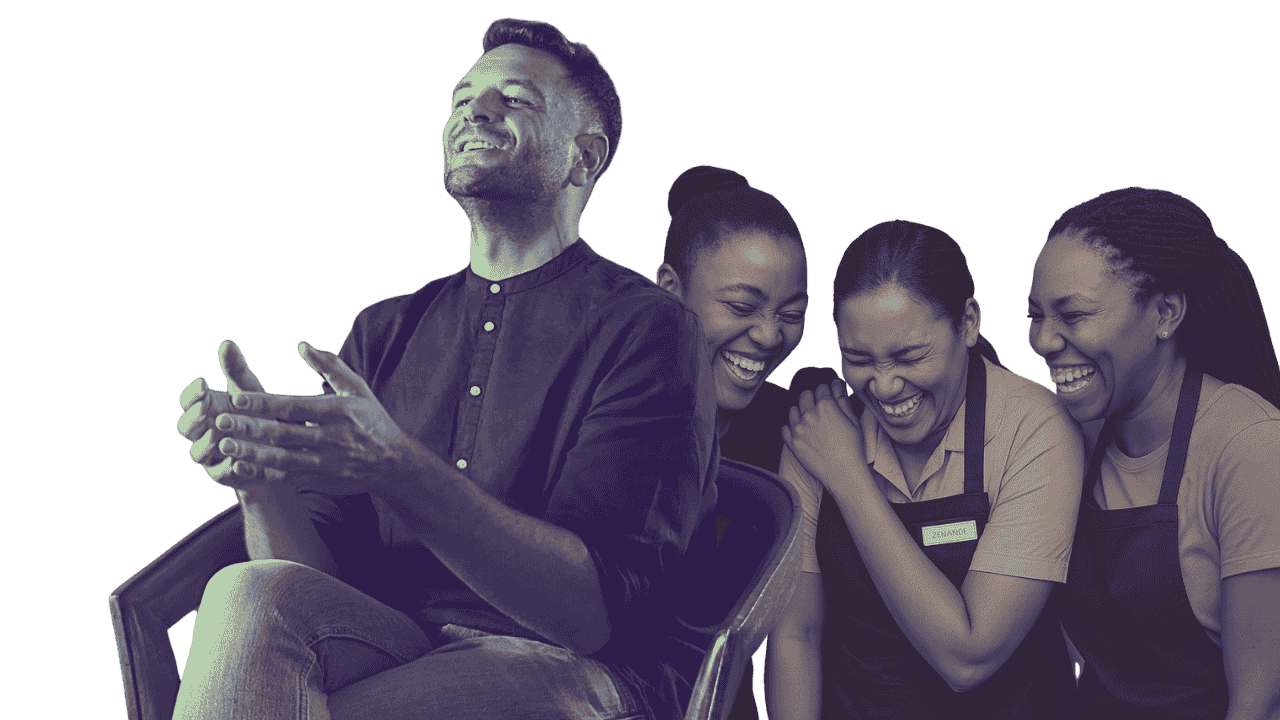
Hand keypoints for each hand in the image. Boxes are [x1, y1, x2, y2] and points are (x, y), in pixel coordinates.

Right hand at [177, 340, 280, 489]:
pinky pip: (222, 473)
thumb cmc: (260, 413)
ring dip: (208, 442)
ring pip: (198, 452)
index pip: (187, 401)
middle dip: (194, 416)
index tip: (204, 383)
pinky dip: (230, 467)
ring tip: (220, 432)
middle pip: (185, 427)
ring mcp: (210, 456)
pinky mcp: (225, 475)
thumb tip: (226, 343)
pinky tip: (240, 460)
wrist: (282, 448)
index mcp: (204, 410)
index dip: (192, 394)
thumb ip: (237, 370)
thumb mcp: (250, 390)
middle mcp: (201, 433)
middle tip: (208, 406)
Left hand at [209, 341, 422, 495]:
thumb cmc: (372, 420)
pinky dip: (263, 475)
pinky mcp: (322, 481)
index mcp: (340, 411)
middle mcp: (333, 438)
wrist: (394, 464)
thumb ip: (330, 366)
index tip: (238, 398)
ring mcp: (327, 463)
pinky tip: (241, 469)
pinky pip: (287, 479)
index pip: (296, 407)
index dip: (266, 404)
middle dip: (250, 428)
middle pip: (284, 434)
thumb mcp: (358, 388)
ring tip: (224, 447)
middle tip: (220, 422)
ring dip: (251, 453)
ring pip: (282, 460)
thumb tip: (302, 345)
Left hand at [781, 378, 864, 483]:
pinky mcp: (792, 442)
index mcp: (826, 406)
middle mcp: (809, 414)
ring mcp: (798, 429)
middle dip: (812, 398)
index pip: (821, 388)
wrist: (844, 473)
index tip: (828, 397)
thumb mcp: (853, 420)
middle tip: (818, 407)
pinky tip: (801, 432)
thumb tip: (836, 384)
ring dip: (801, 412)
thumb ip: (842, 399)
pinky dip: (791, 428)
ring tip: (810, 421)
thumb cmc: (852, 448)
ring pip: (793, 410)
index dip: (826, 392)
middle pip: (804, 395)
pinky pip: (785, 428)